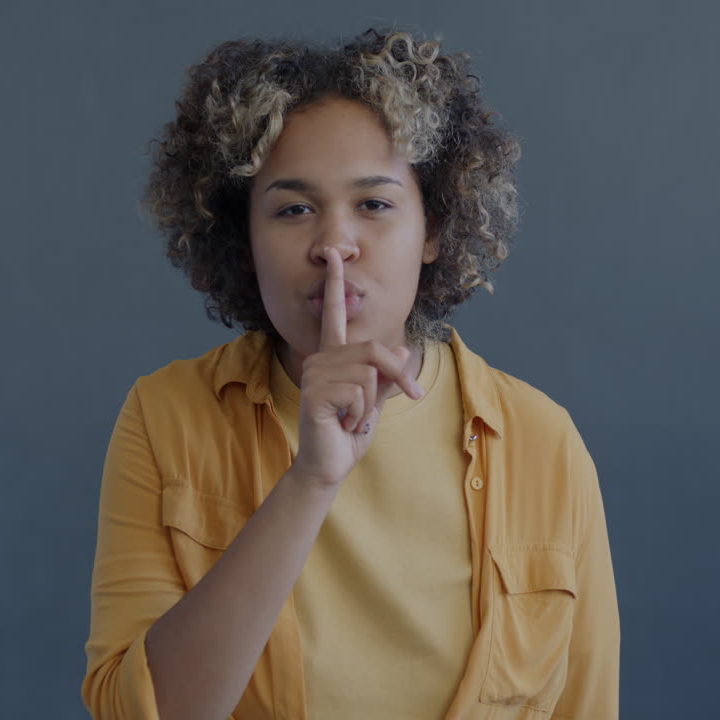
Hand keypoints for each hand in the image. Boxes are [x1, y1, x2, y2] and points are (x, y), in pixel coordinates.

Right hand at [288, 248, 423, 490]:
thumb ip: (387, 374)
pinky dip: (361, 414)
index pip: (333, 313)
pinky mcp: (314, 392)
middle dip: (396, 376)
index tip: (334, 254)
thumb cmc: (349, 431)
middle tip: (405, 398)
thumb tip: (402, 348)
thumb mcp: (376, 400)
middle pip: (374, 349)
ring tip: (352, 418)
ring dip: (371, 403)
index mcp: (333, 355)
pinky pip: (360, 391)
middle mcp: (320, 358)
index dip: (335, 283)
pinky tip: (344, 424)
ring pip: (369, 373)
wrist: (329, 464)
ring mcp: (314, 374)